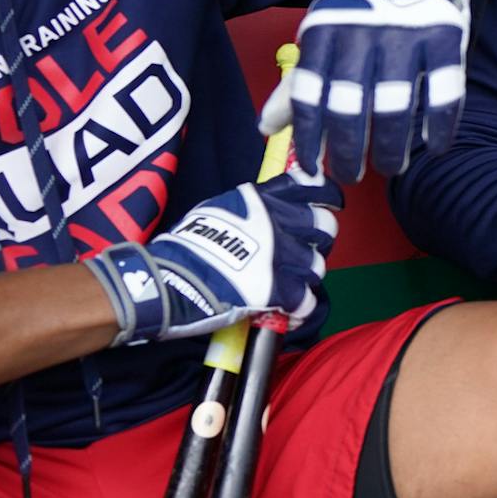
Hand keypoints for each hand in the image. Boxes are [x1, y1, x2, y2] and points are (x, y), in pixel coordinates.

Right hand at [85, 174, 342, 343]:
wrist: (168, 279)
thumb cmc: (186, 245)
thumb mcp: (219, 209)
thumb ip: (251, 208)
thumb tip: (269, 209)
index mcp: (262, 200)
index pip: (311, 186)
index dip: (326, 196)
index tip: (328, 204)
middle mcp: (277, 223)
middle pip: (325, 227)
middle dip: (320, 240)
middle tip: (305, 252)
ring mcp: (279, 256)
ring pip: (317, 266)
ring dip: (306, 277)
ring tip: (292, 285)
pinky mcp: (275, 290)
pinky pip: (305, 300)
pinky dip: (300, 308)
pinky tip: (289, 311)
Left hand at [262, 0, 479, 180]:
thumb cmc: (362, 9)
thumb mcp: (323, 33)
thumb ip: (300, 80)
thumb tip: (267, 128)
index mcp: (325, 29)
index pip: (309, 94)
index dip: (309, 137)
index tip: (313, 168)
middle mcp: (362, 32)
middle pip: (350, 106)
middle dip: (348, 151)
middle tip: (351, 174)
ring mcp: (407, 35)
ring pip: (395, 106)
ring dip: (391, 147)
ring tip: (390, 166)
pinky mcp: (446, 38)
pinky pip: (444, 93)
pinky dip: (439, 127)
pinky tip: (433, 146)